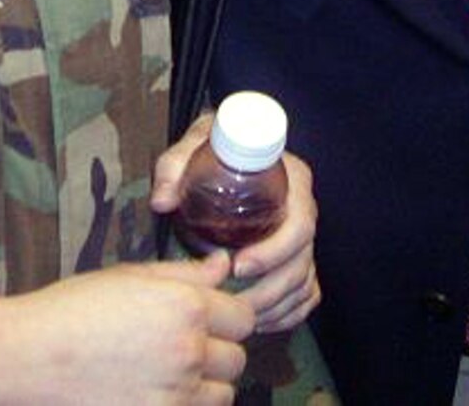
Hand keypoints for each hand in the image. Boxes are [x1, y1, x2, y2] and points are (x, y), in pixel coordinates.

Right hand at [0, 253, 252, 404]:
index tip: (208, 319)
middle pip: (237, 359)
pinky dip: (186, 405)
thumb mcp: (130, 276)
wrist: (28, 356)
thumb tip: (225, 267)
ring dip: (206, 385)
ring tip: (172, 373)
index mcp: (185, 307)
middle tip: (183, 346)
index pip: (245, 317)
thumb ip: (185, 273)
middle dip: (217, 351)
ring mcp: (175, 395)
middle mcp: (188, 353)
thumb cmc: (74, 307)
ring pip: (224, 396)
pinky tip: (159, 391)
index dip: (228, 316)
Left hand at [150, 115, 321, 333]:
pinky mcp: (299, 255)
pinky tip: (261, 322)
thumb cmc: (214, 148)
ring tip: (239, 318)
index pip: (300, 223)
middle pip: (303, 261)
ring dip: (276, 307)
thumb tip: (162, 202)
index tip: (238, 267)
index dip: (274, 252)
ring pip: (304, 281)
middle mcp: (304, 208)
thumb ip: (175, 167)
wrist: (230, 146)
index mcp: (292, 180)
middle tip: (232, 303)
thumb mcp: (193, 147)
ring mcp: (303, 236)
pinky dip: (288, 313)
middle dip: (270, 290)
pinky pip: (306, 292)